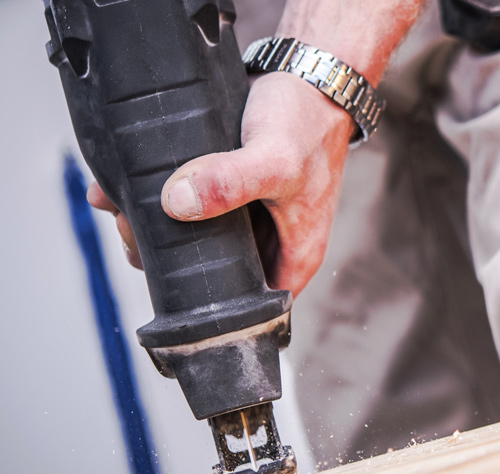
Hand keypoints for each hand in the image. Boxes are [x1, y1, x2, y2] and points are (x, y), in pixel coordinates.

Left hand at [88, 72, 354, 296]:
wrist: (310, 75)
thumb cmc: (308, 122)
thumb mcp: (274, 159)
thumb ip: (229, 183)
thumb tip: (176, 203)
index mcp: (293, 257)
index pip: (246, 308)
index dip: (204, 302)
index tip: (165, 270)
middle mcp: (271, 245)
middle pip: (213, 275)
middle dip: (168, 259)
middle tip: (136, 231)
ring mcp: (250, 219)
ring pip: (197, 240)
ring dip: (156, 227)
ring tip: (125, 206)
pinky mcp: (229, 190)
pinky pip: (189, 205)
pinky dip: (157, 197)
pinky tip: (127, 185)